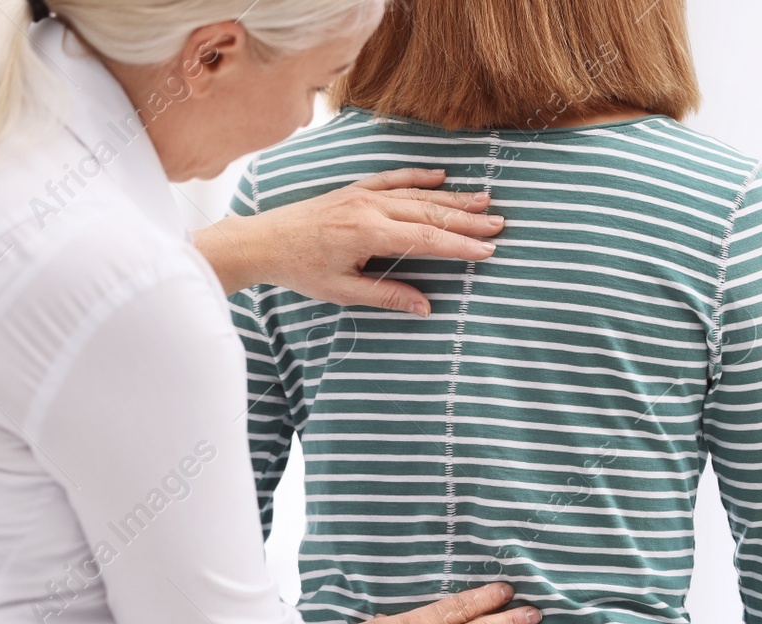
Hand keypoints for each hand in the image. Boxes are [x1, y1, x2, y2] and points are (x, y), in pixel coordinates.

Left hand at [193, 168, 502, 312]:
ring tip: (484, 200)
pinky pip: (393, 179)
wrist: (262, 241)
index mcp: (368, 234)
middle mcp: (369, 208)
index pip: (426, 239)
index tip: (488, 250)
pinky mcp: (354, 190)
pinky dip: (418, 177)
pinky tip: (441, 176)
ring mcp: (362, 195)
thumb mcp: (343, 292)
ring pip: (416, 194)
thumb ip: (386, 296)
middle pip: (429, 212)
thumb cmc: (299, 270)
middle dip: (467, 219)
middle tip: (499, 223)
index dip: (460, 245)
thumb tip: (426, 307)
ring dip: (452, 197)